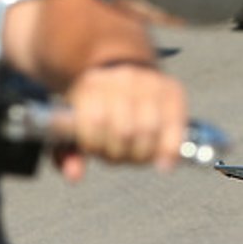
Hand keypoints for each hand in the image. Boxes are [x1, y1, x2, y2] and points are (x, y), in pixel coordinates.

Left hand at [57, 62, 187, 179]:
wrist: (121, 67)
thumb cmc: (94, 105)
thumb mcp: (71, 121)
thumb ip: (66, 151)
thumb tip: (75, 176)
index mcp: (92, 84)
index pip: (95, 121)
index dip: (97, 145)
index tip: (96, 150)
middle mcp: (123, 79)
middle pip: (124, 130)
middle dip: (121, 152)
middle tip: (120, 155)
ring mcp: (151, 83)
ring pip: (149, 129)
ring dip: (143, 153)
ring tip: (137, 154)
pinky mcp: (173, 91)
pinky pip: (176, 126)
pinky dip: (171, 149)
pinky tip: (165, 164)